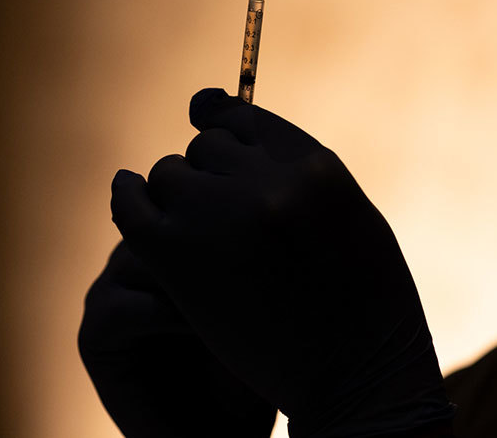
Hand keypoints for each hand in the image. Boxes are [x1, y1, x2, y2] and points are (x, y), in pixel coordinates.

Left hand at [109, 89, 453, 436]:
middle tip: (218, 210)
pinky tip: (128, 195)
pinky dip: (127, 198)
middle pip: (206, 147)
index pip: (247, 119)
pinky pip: (131, 204)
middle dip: (208, 172)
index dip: (224, 122)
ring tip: (193, 231)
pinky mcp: (176, 254)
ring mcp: (218, 214)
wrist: (355, 378)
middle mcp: (267, 180)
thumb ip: (301, 181)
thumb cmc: (368, 306)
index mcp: (316, 166)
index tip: (208, 121)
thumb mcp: (352, 221)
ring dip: (175, 195)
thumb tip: (245, 142)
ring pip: (167, 173)